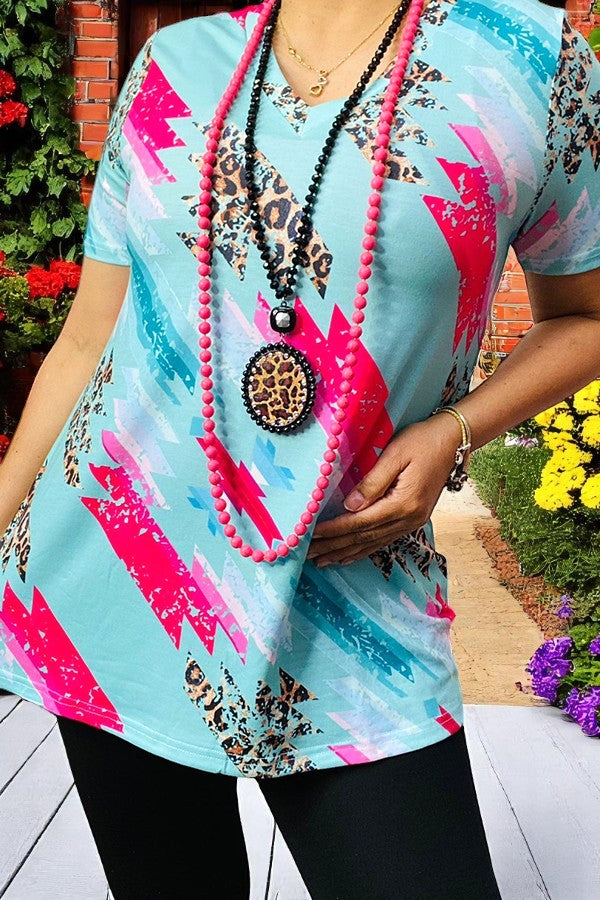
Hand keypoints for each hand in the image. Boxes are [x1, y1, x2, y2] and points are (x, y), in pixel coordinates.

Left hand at [306, 414, 462, 566]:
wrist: (454, 440)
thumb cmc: (423, 440)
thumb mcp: (395, 454)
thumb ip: (372, 481)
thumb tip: (350, 506)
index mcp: (403, 503)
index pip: (361, 521)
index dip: (335, 530)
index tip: (312, 535)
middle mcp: (409, 518)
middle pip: (365, 537)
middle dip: (334, 547)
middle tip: (308, 555)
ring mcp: (413, 521)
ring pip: (373, 543)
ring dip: (346, 552)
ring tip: (322, 561)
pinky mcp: (414, 519)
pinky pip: (384, 540)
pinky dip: (364, 549)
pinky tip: (349, 555)